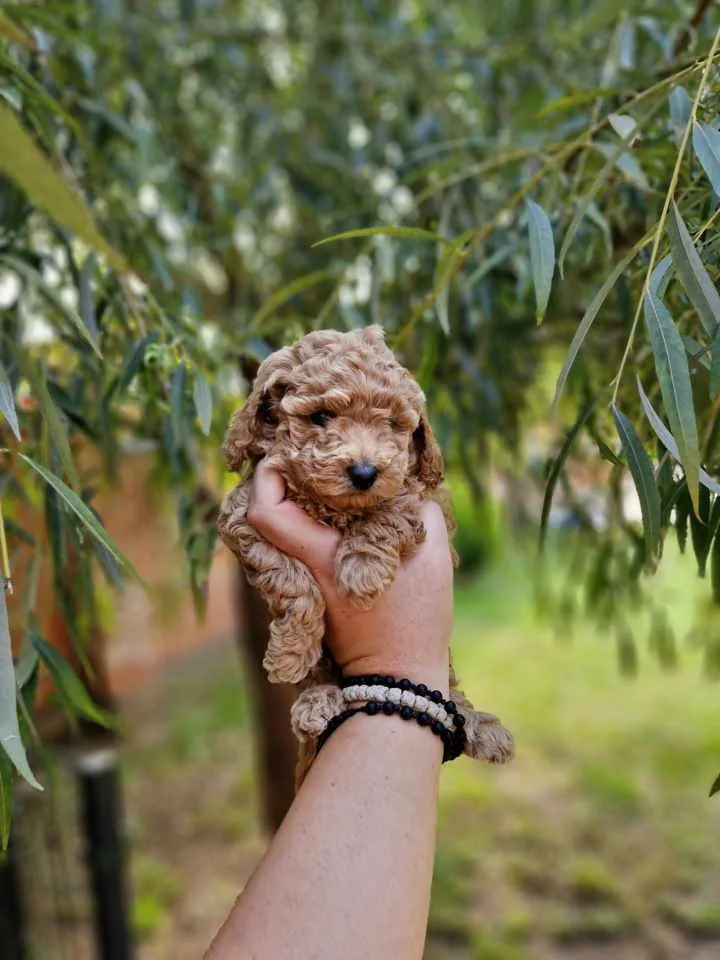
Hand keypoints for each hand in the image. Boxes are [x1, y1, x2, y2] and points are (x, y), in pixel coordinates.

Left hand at [245, 462, 452, 693]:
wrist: (397, 680)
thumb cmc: (415, 621)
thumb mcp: (431, 559)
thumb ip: (421, 513)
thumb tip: (411, 487)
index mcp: (320, 557)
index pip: (266, 512)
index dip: (267, 477)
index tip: (289, 455)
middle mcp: (303, 569)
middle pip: (268, 515)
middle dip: (283, 481)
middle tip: (312, 458)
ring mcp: (306, 583)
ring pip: (283, 530)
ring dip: (299, 502)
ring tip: (330, 480)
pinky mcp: (316, 592)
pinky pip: (302, 545)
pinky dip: (314, 523)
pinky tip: (343, 512)